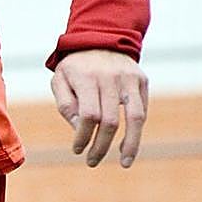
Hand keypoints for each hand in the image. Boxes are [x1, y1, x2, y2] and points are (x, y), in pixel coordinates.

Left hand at [51, 49, 147, 167]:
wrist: (100, 37)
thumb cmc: (76, 66)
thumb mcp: (60, 78)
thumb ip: (65, 104)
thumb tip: (79, 129)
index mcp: (85, 76)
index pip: (88, 115)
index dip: (83, 136)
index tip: (77, 149)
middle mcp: (109, 77)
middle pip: (110, 121)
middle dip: (101, 146)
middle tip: (92, 161)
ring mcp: (128, 78)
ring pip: (135, 118)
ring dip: (131, 145)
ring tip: (124, 163)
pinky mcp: (141, 80)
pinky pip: (141, 110)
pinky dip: (136, 130)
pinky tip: (126, 143)